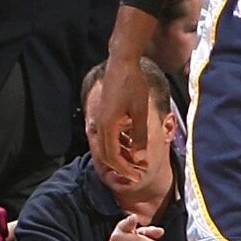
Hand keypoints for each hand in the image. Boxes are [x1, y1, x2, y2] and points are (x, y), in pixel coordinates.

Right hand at [94, 56, 151, 180]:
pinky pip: (106, 137)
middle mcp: (99, 125)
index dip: (124, 169)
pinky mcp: (103, 115)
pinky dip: (116, 146)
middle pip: (105, 155)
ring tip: (133, 164)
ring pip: (104, 147)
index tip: (137, 176)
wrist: (121, 64)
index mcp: (108, 126)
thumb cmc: (133, 85)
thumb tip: (140, 158)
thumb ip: (140, 135)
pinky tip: (129, 146)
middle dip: (120, 168)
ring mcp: (99, 120)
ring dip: (117, 158)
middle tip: (135, 175)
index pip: (112, 157)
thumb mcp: (141, 111)